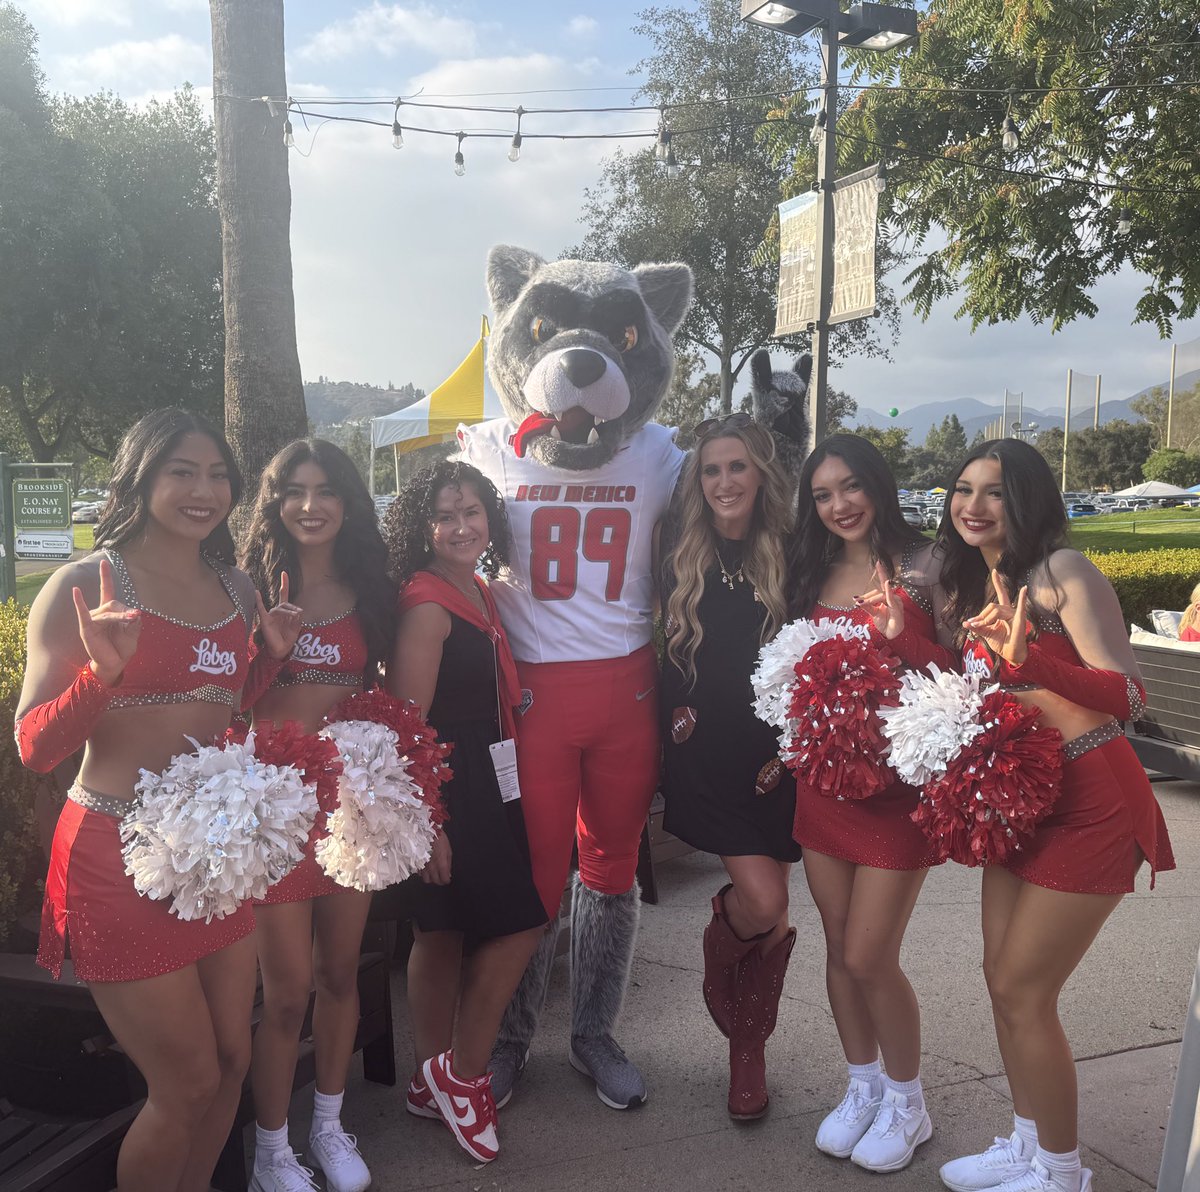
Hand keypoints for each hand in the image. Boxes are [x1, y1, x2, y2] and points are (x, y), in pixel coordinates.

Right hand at [72, 556, 140, 685]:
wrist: (115, 664)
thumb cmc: (122, 647)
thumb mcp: (132, 634)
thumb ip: (134, 623)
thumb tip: (134, 614)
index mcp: (110, 611)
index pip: (107, 590)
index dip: (105, 577)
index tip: (104, 562)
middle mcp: (99, 613)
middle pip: (113, 604)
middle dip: (125, 611)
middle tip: (135, 618)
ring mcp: (92, 620)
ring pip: (107, 612)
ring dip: (120, 616)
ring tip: (132, 619)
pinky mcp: (87, 628)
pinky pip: (83, 613)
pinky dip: (79, 602)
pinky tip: (76, 591)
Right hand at [255, 571, 302, 660]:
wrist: (281, 649)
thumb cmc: (289, 638)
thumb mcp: (297, 627)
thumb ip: (298, 618)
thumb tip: (299, 611)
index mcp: (284, 611)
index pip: (284, 594)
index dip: (284, 584)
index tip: (284, 572)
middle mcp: (277, 611)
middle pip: (285, 603)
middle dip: (293, 608)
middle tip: (299, 614)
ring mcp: (270, 615)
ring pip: (280, 608)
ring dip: (289, 612)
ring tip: (295, 616)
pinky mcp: (265, 620)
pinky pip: (260, 609)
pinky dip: (258, 600)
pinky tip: (256, 592)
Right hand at [420, 832, 451, 884]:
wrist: (427, 832)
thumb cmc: (439, 840)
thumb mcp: (449, 851)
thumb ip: (448, 864)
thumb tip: (448, 874)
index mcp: (441, 864)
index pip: (444, 880)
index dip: (447, 880)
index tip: (447, 878)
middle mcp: (432, 867)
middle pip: (435, 881)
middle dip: (439, 880)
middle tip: (441, 876)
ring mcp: (423, 866)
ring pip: (426, 880)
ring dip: (430, 878)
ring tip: (433, 873)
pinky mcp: (417, 864)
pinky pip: (419, 874)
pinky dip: (423, 873)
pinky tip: (426, 868)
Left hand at [855, 561, 904, 639]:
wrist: (891, 635)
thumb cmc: (884, 623)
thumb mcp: (873, 614)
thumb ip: (867, 607)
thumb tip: (857, 601)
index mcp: (886, 598)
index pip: (882, 584)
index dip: (881, 572)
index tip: (878, 562)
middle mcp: (892, 598)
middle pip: (878, 591)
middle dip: (867, 596)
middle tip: (857, 601)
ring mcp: (895, 602)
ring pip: (882, 595)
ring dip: (871, 599)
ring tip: (861, 604)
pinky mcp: (897, 608)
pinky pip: (891, 599)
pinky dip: (889, 591)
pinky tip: (888, 584)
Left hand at [963, 569, 1029, 665]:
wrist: (1010, 654)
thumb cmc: (1001, 643)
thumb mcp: (986, 633)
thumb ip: (978, 627)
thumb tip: (965, 622)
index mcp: (1003, 611)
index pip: (1001, 594)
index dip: (997, 585)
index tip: (991, 577)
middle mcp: (1010, 610)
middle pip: (992, 606)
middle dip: (981, 615)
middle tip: (974, 624)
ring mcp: (1015, 615)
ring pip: (996, 610)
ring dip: (985, 619)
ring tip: (980, 626)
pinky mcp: (1019, 621)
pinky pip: (1021, 608)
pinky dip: (1022, 598)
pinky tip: (1024, 588)